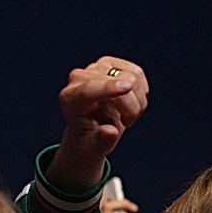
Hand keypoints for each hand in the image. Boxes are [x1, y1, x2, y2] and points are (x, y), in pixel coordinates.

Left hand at [49, 57, 148, 191]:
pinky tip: (130, 101)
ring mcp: (95, 68)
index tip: (127, 88)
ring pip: (131, 76)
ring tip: (127, 112)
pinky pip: (137, 73)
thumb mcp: (93, 148)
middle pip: (119, 83)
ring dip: (138, 100)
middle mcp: (80, 79)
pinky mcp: (111, 64)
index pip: (89, 89)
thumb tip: (110, 131)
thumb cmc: (90, 139)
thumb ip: (101, 141)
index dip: (108, 88)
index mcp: (70, 100)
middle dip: (131, 107)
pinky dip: (141, 91)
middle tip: (126, 122)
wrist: (92, 128)